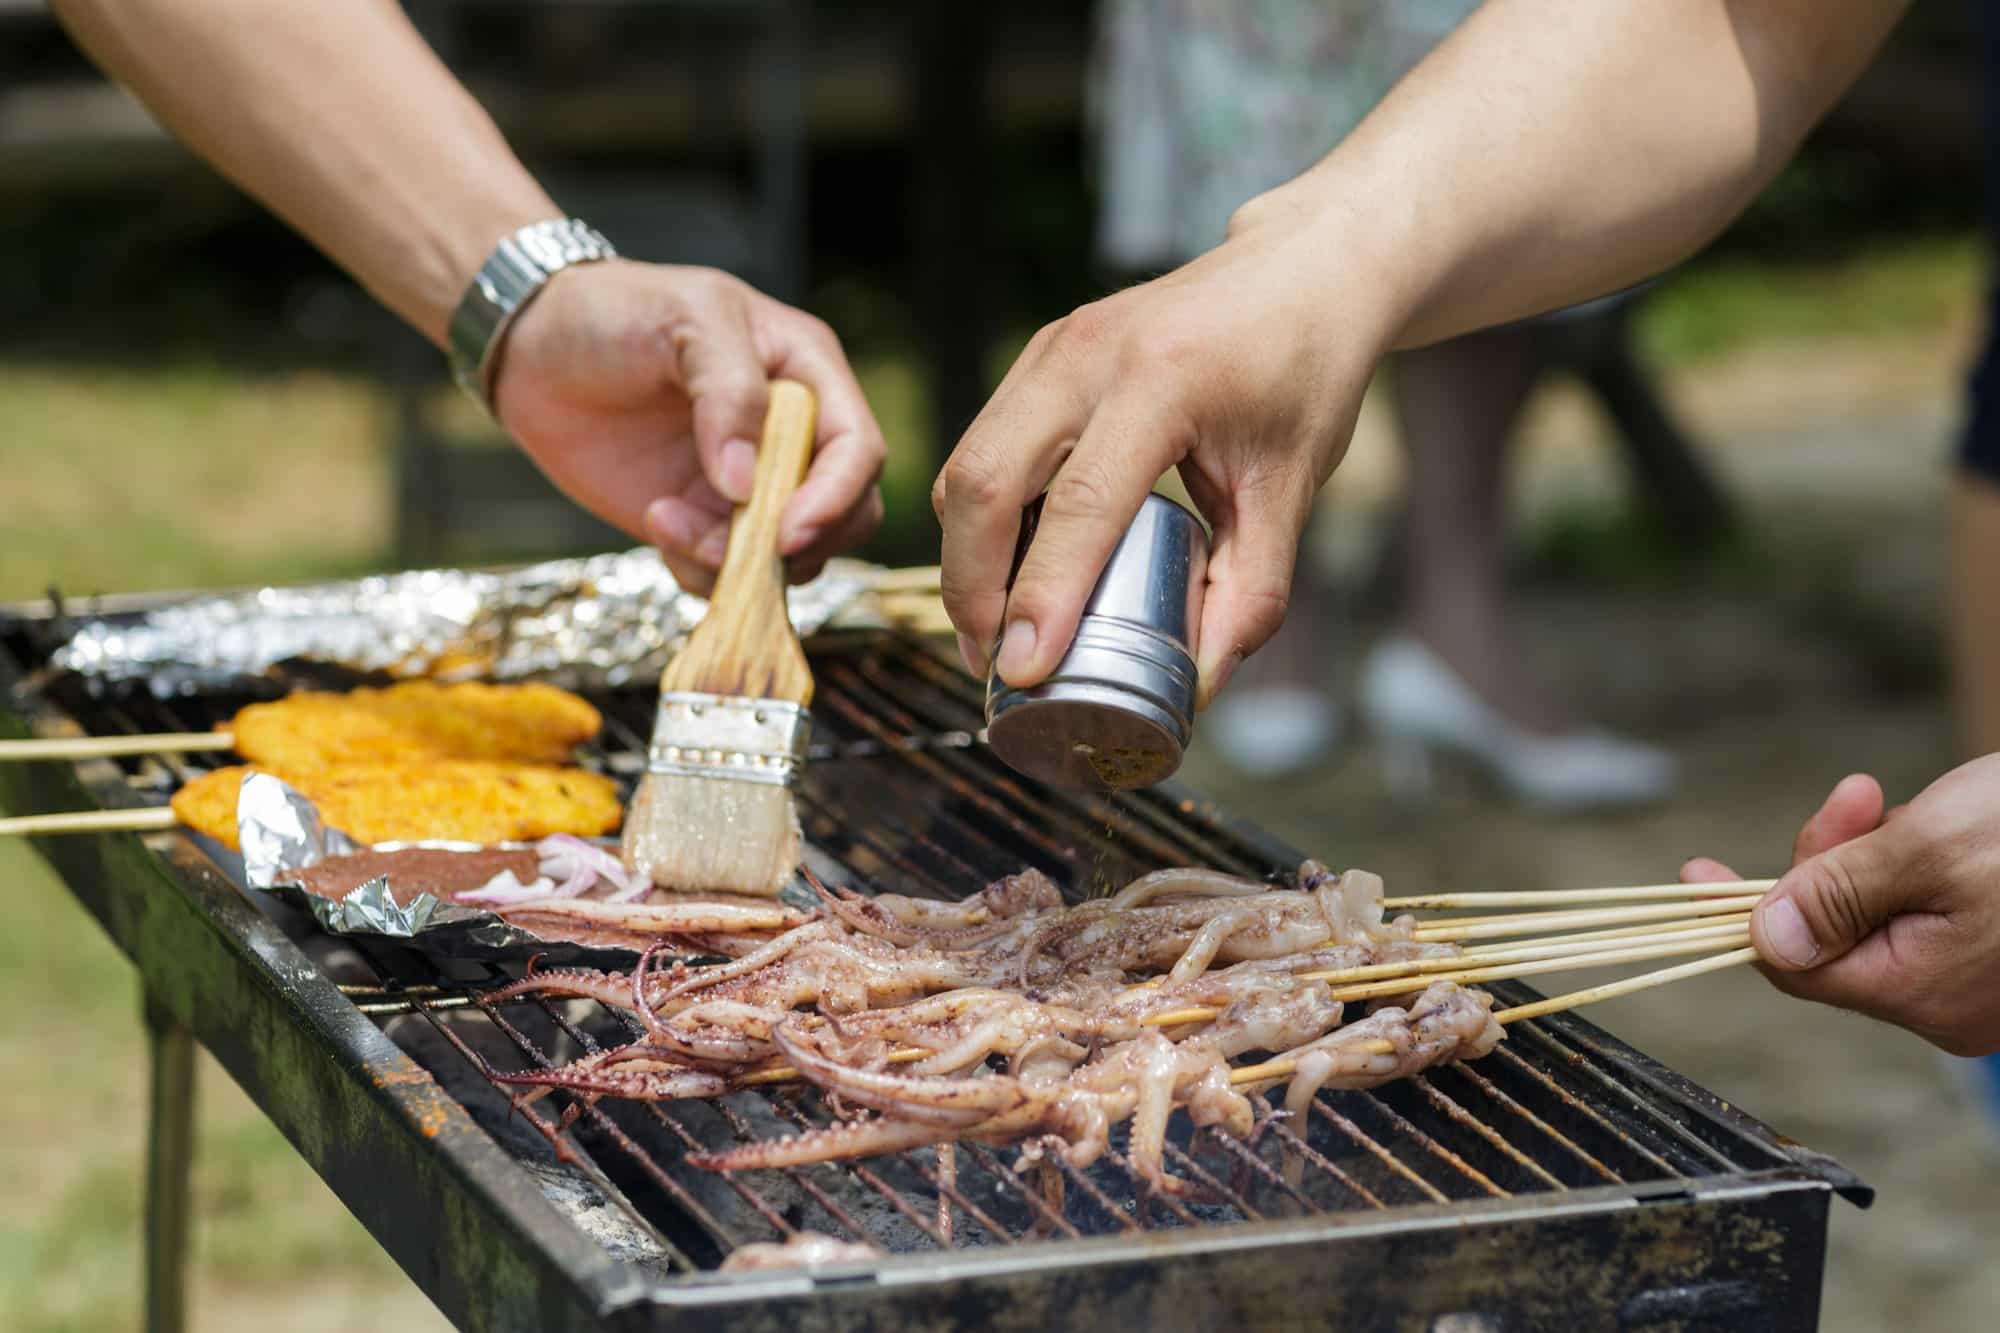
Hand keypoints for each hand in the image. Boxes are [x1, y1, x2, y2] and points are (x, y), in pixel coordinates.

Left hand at [492, 260, 885, 592]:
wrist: (536, 346)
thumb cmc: (617, 310)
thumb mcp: (685, 321)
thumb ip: (729, 393)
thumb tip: (747, 486)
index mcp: (808, 374)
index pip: (857, 449)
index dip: (835, 497)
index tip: (786, 531)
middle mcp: (792, 436)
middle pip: (846, 516)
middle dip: (796, 544)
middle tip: (734, 547)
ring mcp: (750, 485)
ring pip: (789, 558)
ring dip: (736, 562)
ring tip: (666, 520)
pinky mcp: (704, 522)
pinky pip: (728, 573)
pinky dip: (699, 571)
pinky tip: (655, 521)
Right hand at [931, 201, 1392, 702]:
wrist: (1302, 271)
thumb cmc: (1304, 375)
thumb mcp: (1292, 488)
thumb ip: (1251, 592)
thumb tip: (1200, 688)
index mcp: (1164, 381)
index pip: (1082, 503)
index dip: (1043, 595)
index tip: (1024, 669)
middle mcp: (1089, 354)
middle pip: (985, 480)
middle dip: (971, 586)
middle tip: (991, 664)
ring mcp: (1054, 347)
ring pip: (967, 462)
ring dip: (965, 556)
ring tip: (990, 631)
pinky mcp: (1040, 353)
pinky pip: (983, 443)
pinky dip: (979, 517)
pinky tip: (1006, 569)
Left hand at [1681, 758, 1999, 1055]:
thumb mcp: (1931, 848)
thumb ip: (1837, 893)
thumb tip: (1759, 937)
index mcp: (1926, 996)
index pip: (1797, 968)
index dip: (1739, 916)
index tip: (1693, 875)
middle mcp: (1949, 1005)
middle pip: (1834, 934)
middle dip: (1831, 860)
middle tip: (1861, 797)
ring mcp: (1978, 981)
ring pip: (1877, 911)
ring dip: (1878, 850)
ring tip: (1925, 806)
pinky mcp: (1997, 948)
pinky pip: (1924, 905)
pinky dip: (1917, 859)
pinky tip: (1955, 818)